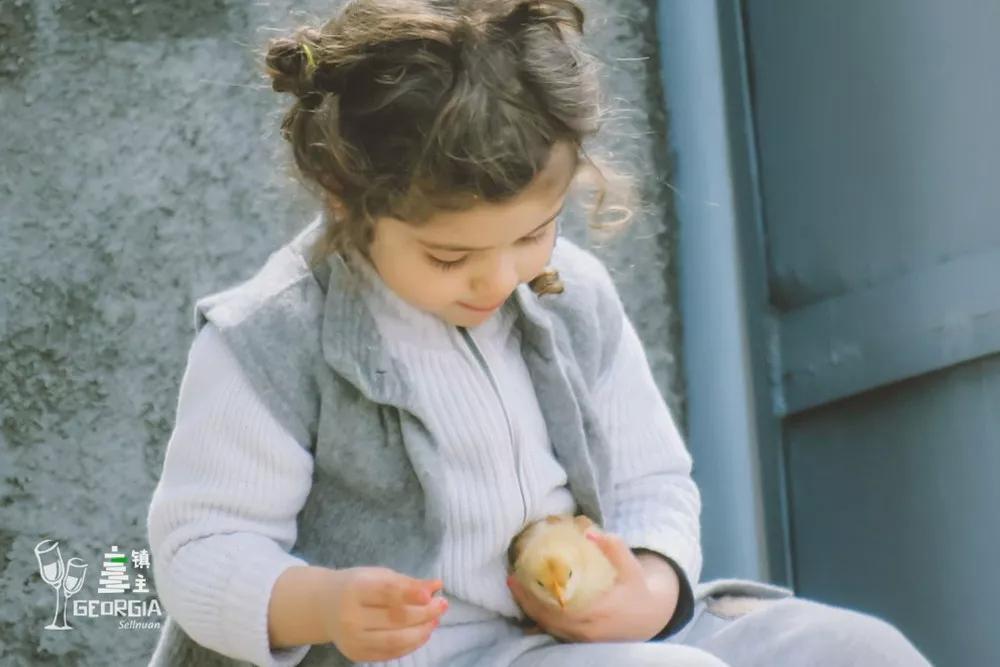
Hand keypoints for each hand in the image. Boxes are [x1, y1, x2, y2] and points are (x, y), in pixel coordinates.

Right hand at [320, 567, 447, 661]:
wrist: (323, 606)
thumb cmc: (356, 586)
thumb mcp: (378, 575)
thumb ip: (407, 582)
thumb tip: (437, 585)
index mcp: (354, 590)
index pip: (386, 593)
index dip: (410, 594)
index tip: (431, 595)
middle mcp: (349, 617)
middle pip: (394, 619)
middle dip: (424, 613)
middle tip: (442, 605)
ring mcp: (352, 640)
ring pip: (394, 641)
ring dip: (421, 632)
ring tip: (435, 621)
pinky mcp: (357, 655)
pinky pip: (390, 653)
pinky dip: (410, 645)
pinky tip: (422, 633)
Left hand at [507, 530, 678, 642]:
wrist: (648, 618)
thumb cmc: (637, 589)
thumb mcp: (632, 568)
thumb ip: (614, 548)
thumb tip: (589, 532)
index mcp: (600, 611)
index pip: (560, 608)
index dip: (536, 596)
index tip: (520, 577)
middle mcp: (588, 630)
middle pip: (548, 620)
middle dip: (527, 601)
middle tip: (511, 580)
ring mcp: (583, 639)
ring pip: (549, 628)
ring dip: (530, 610)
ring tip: (515, 588)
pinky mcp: (580, 640)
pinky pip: (554, 632)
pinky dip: (539, 619)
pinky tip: (528, 603)